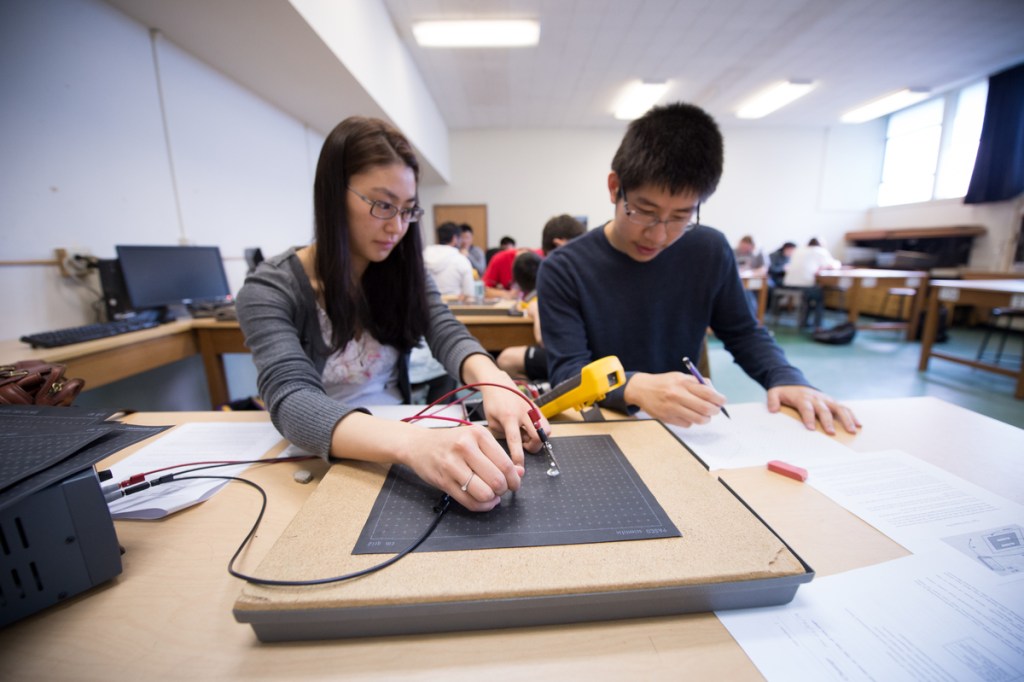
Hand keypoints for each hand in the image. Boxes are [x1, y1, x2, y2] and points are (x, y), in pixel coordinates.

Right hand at [329, 411, 523, 511]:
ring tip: (490, 495)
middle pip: (497, 480)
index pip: (506, 464)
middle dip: (503, 490)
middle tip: (500, 490)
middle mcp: (465, 447)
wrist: (418, 444)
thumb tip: (520, 474)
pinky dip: (480, 506)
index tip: (514, 484)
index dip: (514, 479)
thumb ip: (498, 456)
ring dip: (491, 499)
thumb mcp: (476, 441)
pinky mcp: (443, 480)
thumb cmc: (450, 443)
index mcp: (478, 434)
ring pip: (484, 493)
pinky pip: (468, 501)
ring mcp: (452, 464)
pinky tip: (482, 501)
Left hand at [461, 355, 546, 466]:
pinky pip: (545, 424)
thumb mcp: (491, 422)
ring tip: (525, 436)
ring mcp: (533, 410)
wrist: (498, 383)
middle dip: (534, 447)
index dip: (518, 458)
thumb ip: (502, 436)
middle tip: (524, 446)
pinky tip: (529, 429)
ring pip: (546, 431)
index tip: (518, 468)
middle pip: (539, 437)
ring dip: (537, 438)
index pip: (515, 442)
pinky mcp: (538, 408)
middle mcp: (524, 413)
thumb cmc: (492, 403)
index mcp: (508, 417)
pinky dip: (539, 431)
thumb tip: (513, 448)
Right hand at [623, 371, 727, 426]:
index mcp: (682, 383)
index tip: (723, 401)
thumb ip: (696, 383)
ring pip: (698, 419)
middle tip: (716, 410)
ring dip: (705, 418)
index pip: (707, 393)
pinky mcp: (668, 418)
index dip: (719, 399)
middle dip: (715, 410)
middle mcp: (677, 396)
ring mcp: (672, 409)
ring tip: (705, 415)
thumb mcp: (679, 377)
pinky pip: (688, 424)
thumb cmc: (664, 383)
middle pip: (705, 408)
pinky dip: (692, 421)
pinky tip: (688, 415)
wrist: (641, 390)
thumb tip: (714, 392)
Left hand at [766, 385, 860, 434]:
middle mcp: (816, 398)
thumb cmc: (784, 392)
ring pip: (838, 408)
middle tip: (831, 433)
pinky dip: (852, 415)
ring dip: (846, 419)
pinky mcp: (832, 402)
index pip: (806, 408)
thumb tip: (772, 410)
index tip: (811, 428)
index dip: (808, 418)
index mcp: (802, 398)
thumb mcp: (774, 393)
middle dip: (828, 421)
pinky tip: (859, 424)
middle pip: (823, 410)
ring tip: (852, 430)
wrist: (793, 381)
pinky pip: (844, 408)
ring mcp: (826, 400)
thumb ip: (772, 400)